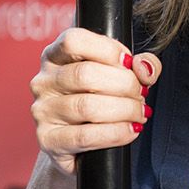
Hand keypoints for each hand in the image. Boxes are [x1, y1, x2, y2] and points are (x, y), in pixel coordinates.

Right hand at [31, 26, 160, 173]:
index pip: (74, 41)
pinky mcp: (49, 140)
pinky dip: (116, 133)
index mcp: (55, 56)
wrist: (80, 147)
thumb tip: (145, 69)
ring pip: (87, 106)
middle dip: (124, 84)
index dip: (108, 49)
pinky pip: (85, 136)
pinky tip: (131, 130)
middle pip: (85, 74)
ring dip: (124, 110)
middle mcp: (44, 81)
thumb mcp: (118, 75)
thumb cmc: (99, 102)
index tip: (129, 63)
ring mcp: (43, 112)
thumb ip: (139, 65)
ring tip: (139, 113)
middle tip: (141, 94)